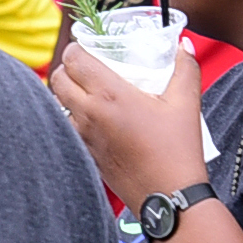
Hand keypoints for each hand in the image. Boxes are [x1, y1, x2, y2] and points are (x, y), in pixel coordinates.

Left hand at [50, 36, 209, 201]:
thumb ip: (185, 68)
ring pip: (56, 103)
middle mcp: (88, 113)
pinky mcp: (83, 153)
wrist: (169, 198)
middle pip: (57, 78)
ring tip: (87, 91)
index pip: (73, 58)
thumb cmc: (178, 150)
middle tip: (87, 67)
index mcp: (109, 95)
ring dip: (65, 93)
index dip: (77, 48)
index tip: (90, 47)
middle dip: (67, 68)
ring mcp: (81, 136)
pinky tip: (91, 117)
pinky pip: (64, 126)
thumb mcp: (186, 104)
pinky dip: (70, 116)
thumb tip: (184, 44)